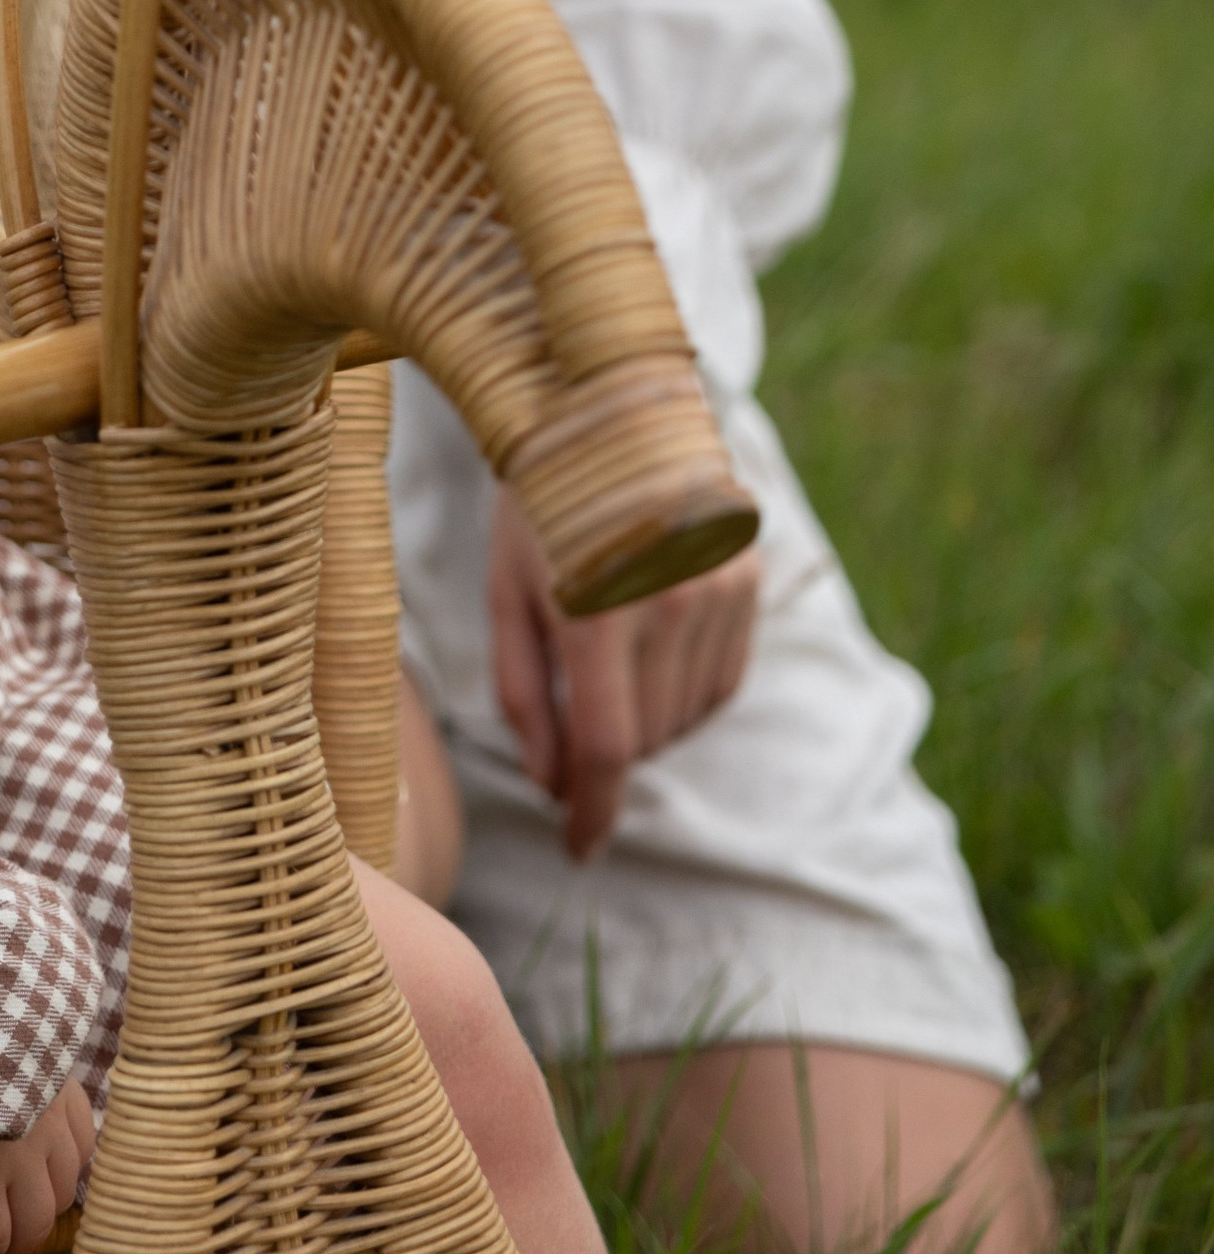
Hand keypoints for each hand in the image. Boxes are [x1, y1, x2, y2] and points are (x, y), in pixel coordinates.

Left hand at [0, 1076, 96, 1253]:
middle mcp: (21, 1152)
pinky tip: (36, 1161)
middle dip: (1, 1246)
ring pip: (66, 1192)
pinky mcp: (65, 1088)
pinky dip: (65, 1163)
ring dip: (37, 1207)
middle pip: (34, 1228)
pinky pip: (84, 1146)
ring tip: (2, 1200)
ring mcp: (49, 1118)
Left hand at [487, 488, 759, 860]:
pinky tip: (653, 662)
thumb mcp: (506, 592)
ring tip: (606, 673)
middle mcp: (669, 603)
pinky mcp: (747, 580)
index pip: (606, 749)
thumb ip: (525, 695)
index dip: (592, 812)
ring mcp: (718, 591)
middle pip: (645, 737)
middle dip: (602, 758)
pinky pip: (722, 681)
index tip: (579, 849)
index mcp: (596, 608)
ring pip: (685, 717)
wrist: (608, 403)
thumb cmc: (538, 503)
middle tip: (568, 729)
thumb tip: (552, 784)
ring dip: (645, 726)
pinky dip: (687, 696)